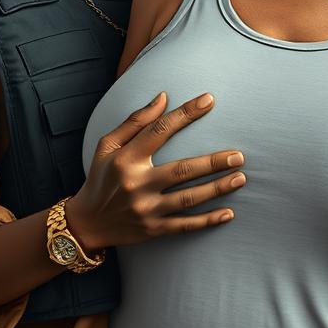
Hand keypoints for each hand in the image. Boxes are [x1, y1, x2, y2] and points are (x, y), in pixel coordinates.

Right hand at [68, 91, 245, 249]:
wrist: (86, 222)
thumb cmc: (101, 177)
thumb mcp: (108, 145)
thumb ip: (135, 121)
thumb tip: (163, 97)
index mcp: (126, 159)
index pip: (160, 131)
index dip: (185, 114)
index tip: (208, 100)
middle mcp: (137, 184)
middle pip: (182, 170)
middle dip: (213, 162)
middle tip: (238, 156)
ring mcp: (146, 210)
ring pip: (189, 199)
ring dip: (217, 189)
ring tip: (240, 178)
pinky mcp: (153, 230)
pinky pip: (185, 226)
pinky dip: (208, 221)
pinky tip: (229, 213)